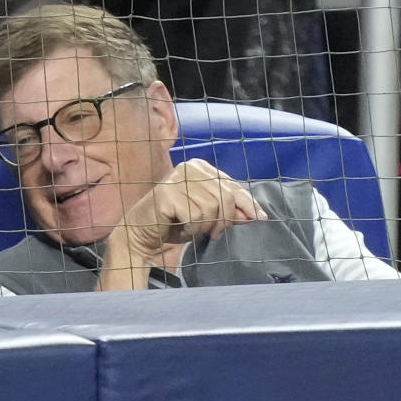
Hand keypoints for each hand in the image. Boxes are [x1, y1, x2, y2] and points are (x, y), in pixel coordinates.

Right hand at [98, 160, 267, 290]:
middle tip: (213, 234)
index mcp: (201, 167)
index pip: (233, 185)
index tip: (259, 218)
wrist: (141, 233)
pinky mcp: (168, 193)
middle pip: (226, 196)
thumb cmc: (174, 223)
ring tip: (191, 228)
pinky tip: (180, 228)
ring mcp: (178, 179)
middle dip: (224, 220)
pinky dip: (192, 229)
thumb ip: (229, 211)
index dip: (248, 203)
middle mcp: (190, 167)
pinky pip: (196, 216)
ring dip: (205, 226)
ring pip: (212, 208)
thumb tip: (256, 215)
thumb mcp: (207, 216)